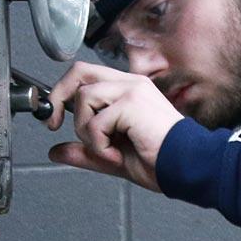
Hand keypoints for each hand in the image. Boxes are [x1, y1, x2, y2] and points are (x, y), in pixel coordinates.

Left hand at [44, 62, 183, 190]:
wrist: (186, 168)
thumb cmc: (159, 160)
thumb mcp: (110, 156)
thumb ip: (83, 151)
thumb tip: (55, 151)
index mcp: (127, 91)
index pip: (86, 75)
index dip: (62, 93)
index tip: (54, 118)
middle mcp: (130, 84)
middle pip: (80, 72)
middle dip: (59, 97)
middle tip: (55, 124)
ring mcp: (132, 91)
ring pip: (84, 98)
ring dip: (86, 131)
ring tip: (106, 149)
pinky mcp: (132, 104)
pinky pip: (96, 123)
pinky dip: (99, 145)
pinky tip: (117, 154)